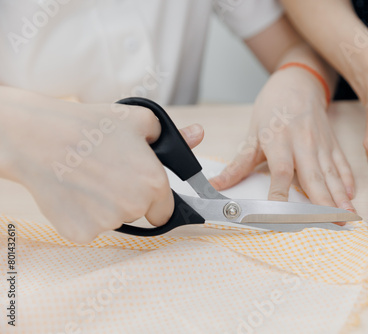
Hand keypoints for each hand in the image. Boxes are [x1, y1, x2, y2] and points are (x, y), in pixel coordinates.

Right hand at [0, 89, 203, 242]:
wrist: (39, 137)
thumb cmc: (90, 126)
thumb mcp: (139, 121)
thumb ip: (173, 135)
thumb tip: (198, 134)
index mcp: (154, 184)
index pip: (165, 211)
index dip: (155, 200)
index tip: (141, 190)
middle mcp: (134, 207)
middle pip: (139, 215)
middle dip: (129, 200)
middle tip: (109, 176)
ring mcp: (106, 223)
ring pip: (113, 222)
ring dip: (105, 208)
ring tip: (88, 179)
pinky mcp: (80, 232)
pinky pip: (89, 229)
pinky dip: (82, 216)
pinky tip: (74, 192)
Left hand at [210, 68, 354, 210]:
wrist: (298, 82)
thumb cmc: (273, 108)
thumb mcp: (253, 134)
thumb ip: (238, 164)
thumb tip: (217, 185)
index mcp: (279, 141)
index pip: (281, 172)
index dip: (280, 194)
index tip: (282, 215)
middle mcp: (302, 143)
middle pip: (313, 176)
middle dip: (324, 202)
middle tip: (333, 224)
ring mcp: (320, 143)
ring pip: (331, 173)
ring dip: (340, 196)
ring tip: (348, 216)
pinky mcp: (332, 143)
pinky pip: (341, 163)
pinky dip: (347, 180)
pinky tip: (351, 195)